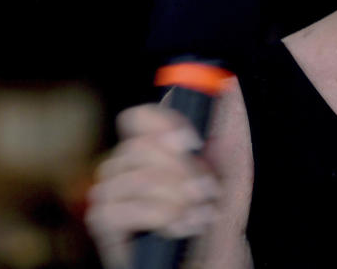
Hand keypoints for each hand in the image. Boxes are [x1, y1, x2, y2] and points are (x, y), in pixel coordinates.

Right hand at [85, 104, 220, 268]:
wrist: (213, 265)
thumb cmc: (218, 223)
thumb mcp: (232, 170)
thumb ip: (228, 127)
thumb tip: (230, 85)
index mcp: (154, 150)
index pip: (138, 118)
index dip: (161, 123)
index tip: (192, 142)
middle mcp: (127, 168)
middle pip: (137, 145)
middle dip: (180, 170)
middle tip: (206, 192)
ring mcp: (112, 195)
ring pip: (132, 176)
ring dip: (175, 197)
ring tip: (197, 214)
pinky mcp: (105, 224)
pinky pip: (120, 207)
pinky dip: (158, 216)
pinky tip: (178, 228)